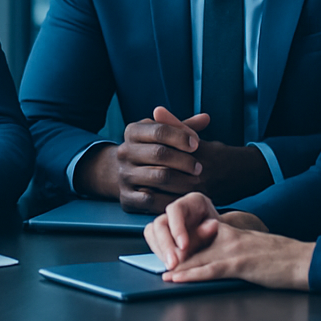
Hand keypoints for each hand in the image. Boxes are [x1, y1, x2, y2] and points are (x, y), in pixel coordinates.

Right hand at [78, 107, 272, 210]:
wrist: (114, 174)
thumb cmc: (149, 152)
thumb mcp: (164, 135)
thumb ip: (185, 128)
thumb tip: (206, 118)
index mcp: (133, 131)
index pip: (158, 129)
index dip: (180, 136)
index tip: (198, 144)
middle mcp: (126, 152)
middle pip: (158, 154)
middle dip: (182, 161)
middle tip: (200, 168)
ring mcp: (125, 177)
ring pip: (155, 178)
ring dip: (179, 183)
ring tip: (197, 185)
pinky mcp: (127, 200)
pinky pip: (150, 202)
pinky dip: (170, 202)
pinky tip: (186, 202)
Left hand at [162, 221, 313, 290]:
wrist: (301, 260)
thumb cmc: (277, 257)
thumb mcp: (248, 245)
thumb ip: (227, 245)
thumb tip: (210, 256)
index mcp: (227, 231)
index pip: (196, 236)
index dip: (179, 245)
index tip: (163, 252)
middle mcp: (225, 236)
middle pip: (193, 247)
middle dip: (174, 257)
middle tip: (155, 265)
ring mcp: (231, 249)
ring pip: (197, 258)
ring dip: (177, 267)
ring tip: (162, 274)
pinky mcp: (240, 263)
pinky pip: (210, 269)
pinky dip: (191, 274)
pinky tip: (178, 277)